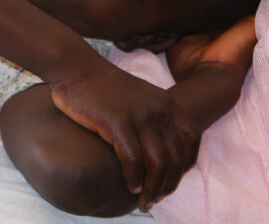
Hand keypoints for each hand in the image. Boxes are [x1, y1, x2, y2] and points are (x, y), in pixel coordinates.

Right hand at [48, 63, 199, 211]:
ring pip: (158, 163)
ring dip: (154, 188)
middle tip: (157, 199)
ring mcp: (140, 115)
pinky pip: (133, 159)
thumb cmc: (102, 86)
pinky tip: (131, 187)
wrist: (76, 68)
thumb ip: (153, 116)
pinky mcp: (118, 122)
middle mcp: (159, 108)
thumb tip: (157, 146)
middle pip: (176, 156)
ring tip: (145, 202)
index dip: (186, 163)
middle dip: (169, 184)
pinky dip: (135, 178)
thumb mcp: (139, 97)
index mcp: (167, 102)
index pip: (192, 138)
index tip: (172, 179)